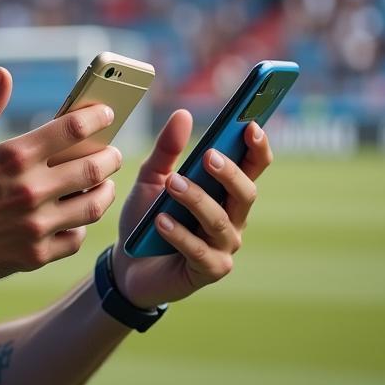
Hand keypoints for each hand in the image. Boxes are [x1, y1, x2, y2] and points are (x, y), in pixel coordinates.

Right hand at [0, 67, 121, 288]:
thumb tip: (3, 74)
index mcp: (13, 156)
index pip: (73, 128)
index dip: (97, 117)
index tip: (105, 115)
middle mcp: (31, 190)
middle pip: (94, 167)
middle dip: (110, 156)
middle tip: (110, 152)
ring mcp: (36, 225)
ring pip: (93, 205)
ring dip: (105, 190)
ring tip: (103, 183)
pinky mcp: (35, 255)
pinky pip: (75, 238)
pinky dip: (81, 225)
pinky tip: (76, 216)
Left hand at [111, 109, 273, 309]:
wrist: (128, 263)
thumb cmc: (147, 218)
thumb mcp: (153, 178)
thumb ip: (167, 149)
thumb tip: (183, 114)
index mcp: (226, 192)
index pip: (253, 167)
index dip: (257, 147)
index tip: (250, 125)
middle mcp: (233, 219)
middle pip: (245, 193)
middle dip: (229, 173)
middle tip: (208, 155)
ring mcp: (224, 246)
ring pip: (220, 220)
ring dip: (197, 200)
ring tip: (172, 184)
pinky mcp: (209, 270)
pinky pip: (198, 251)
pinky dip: (179, 235)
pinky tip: (160, 221)